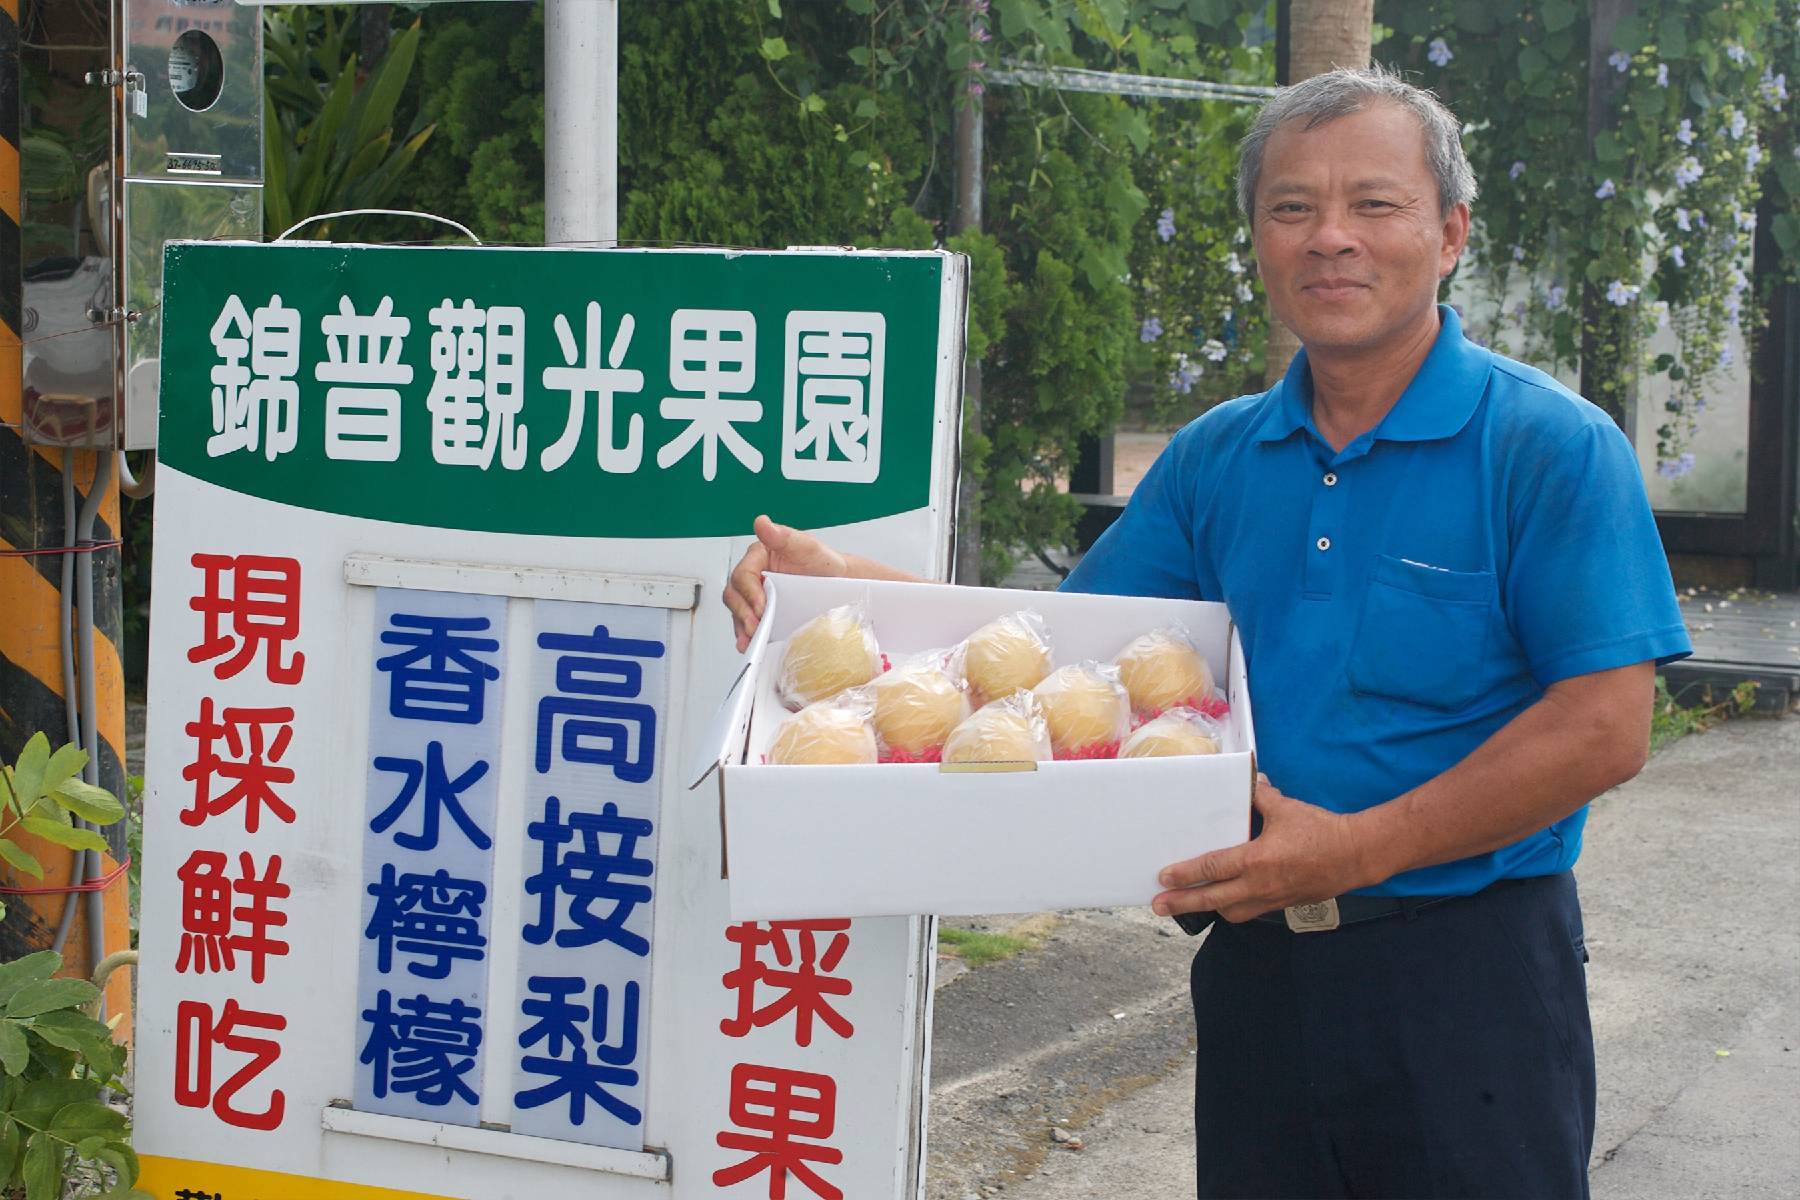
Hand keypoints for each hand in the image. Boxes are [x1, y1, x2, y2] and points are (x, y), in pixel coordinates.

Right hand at [724, 514, 848, 651]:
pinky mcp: (760, 610)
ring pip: (737, 609)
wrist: (837, 585)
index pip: (742, 574)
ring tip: (750, 640)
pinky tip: (749, 643)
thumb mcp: (808, 547)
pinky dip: (746, 633)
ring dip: (741, 626)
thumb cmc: (824, 563)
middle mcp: (753, 573)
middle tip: (756, 627)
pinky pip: (746, 621)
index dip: (749, 592)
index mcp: (759, 555)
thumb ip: (784, 536)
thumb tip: (762, 522)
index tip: (761, 607)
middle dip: (743, 612)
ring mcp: (755, 593)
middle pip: (734, 593)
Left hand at [1150, 776, 1373, 922]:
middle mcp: (1260, 885)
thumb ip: (1261, 796)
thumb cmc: (1322, 831)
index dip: (1185, 874)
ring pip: (1231, 911)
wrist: (1357, 856)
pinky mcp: (1283, 905)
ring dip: (1208, 909)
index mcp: (1257, 860)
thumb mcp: (1286, 808)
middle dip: (1183, 903)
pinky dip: (1234, 909)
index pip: (1212, 869)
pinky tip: (1225, 903)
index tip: (1163, 877)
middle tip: (1158, 905)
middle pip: (1212, 899)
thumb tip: (1249, 782)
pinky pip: (1250, 912)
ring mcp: (1272, 899)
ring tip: (1187, 905)